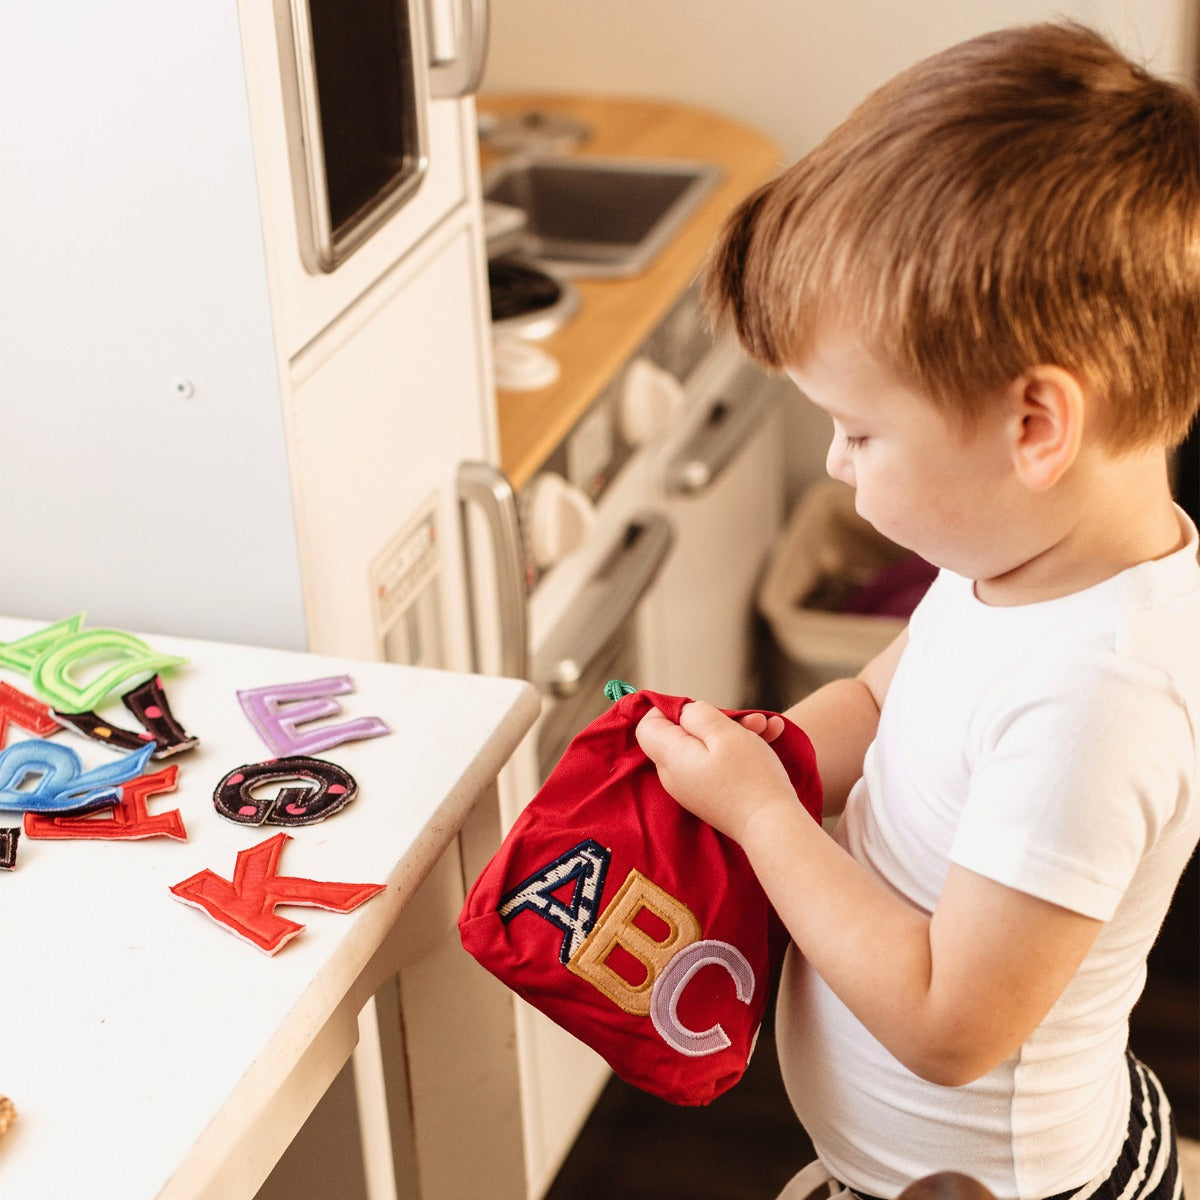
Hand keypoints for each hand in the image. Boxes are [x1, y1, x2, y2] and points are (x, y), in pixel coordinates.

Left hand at [635, 701, 794, 843]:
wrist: (773, 827)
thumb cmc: (749, 777)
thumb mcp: (724, 733)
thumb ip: (698, 715)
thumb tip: (685, 713)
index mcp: (671, 758)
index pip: (648, 726)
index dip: (672, 708)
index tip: (703, 709)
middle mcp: (674, 775)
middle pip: (683, 734)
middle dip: (717, 720)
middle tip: (750, 719)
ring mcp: (693, 788)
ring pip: (707, 747)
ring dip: (737, 732)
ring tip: (768, 727)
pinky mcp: (711, 796)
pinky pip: (718, 764)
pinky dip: (740, 750)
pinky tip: (771, 738)